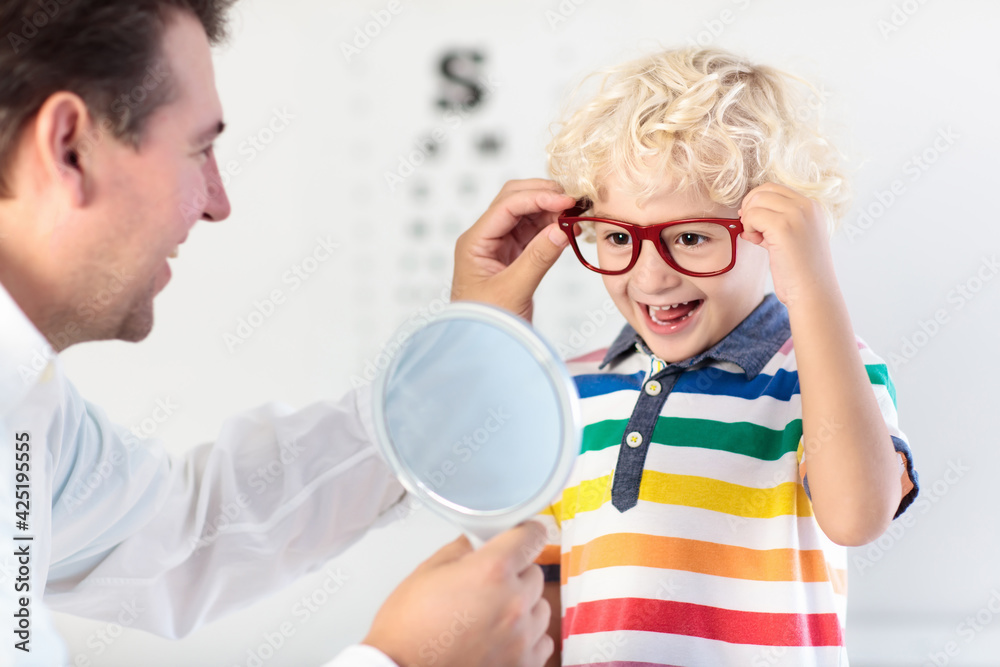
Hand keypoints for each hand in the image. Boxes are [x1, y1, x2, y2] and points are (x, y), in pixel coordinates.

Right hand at [362, 521, 552, 666]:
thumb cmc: (407, 629)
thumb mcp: (427, 572)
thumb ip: (461, 549)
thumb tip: (477, 542)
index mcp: (492, 571)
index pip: (532, 536)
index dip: (525, 533)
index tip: (523, 536)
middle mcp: (514, 603)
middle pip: (535, 573)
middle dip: (515, 574)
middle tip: (489, 585)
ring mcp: (522, 638)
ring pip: (540, 607)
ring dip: (523, 606)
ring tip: (492, 615)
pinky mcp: (524, 664)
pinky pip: (542, 641)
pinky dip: (526, 637)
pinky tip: (501, 637)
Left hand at [452, 179, 574, 321]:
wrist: (482, 349)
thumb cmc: (486, 325)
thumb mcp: (513, 290)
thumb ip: (538, 258)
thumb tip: (562, 229)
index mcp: (475, 242)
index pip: (506, 206)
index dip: (538, 197)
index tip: (566, 200)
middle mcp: (485, 238)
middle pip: (514, 200)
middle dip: (543, 195)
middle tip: (573, 201)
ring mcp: (499, 246)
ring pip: (526, 213)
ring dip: (550, 210)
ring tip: (575, 216)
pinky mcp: (513, 256)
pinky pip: (533, 232)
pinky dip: (551, 226)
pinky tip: (568, 230)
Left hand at [738, 183, 836, 307]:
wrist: (813, 292)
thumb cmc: (800, 271)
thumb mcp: (791, 238)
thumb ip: (774, 222)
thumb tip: (746, 212)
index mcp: (812, 206)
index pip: (775, 188)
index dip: (758, 203)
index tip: (755, 223)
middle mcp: (807, 206)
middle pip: (764, 190)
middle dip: (750, 208)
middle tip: (752, 230)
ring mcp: (797, 214)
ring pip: (756, 201)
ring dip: (749, 219)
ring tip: (758, 239)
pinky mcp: (784, 227)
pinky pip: (752, 216)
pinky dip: (749, 228)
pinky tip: (758, 243)